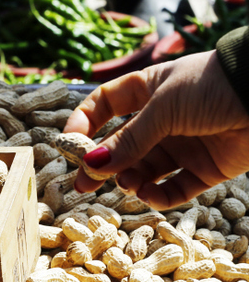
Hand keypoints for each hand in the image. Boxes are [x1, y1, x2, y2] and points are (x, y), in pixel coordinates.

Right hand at [64, 51, 248, 209]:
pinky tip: (149, 194)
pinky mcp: (203, 169)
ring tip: (127, 184)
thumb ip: (129, 139)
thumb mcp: (163, 108)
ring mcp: (181, 145)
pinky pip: (173, 188)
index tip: (70, 144)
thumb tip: (93, 164)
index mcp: (147, 92)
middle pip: (120, 145)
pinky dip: (159, 195)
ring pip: (144, 169)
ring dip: (130, 179)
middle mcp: (160, 120)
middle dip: (100, 164)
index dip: (84, 123)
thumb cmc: (211, 87)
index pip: (104, 105)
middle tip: (81, 185)